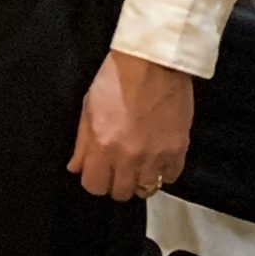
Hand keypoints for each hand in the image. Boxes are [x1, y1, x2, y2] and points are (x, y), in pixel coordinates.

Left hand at [67, 50, 193, 200]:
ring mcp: (155, 157)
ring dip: (140, 178)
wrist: (152, 62)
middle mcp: (129, 158)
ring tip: (138, 162)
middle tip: (118, 166)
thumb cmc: (114, 78)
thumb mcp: (89, 106)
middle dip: (116, 182)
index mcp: (103, 146)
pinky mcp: (178, 151)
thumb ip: (82, 142)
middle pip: (121, 193)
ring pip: (146, 189)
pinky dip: (163, 171)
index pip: (94, 186)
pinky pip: (170, 177)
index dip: (94, 179)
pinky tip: (157, 156)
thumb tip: (76, 167)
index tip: (97, 169)